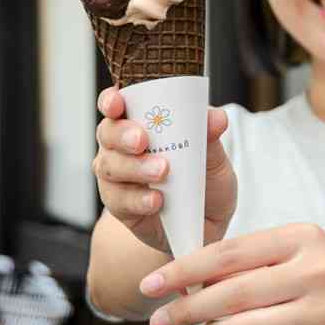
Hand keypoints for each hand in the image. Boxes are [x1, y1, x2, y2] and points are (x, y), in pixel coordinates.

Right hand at [93, 85, 237, 254]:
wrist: (206, 224)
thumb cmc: (205, 181)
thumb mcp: (214, 157)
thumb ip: (211, 136)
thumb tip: (217, 118)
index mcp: (141, 123)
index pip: (117, 104)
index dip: (111, 100)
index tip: (117, 103)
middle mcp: (122, 147)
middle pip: (107, 133)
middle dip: (122, 135)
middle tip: (143, 141)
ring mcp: (117, 177)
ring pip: (110, 166)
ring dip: (135, 168)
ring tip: (162, 172)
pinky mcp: (120, 206)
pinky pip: (120, 201)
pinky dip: (139, 199)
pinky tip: (157, 201)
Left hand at [138, 224, 324, 324]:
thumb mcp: (303, 253)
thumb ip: (256, 262)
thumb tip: (195, 282)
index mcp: (302, 237)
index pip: (229, 252)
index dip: (185, 269)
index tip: (153, 282)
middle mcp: (315, 269)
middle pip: (233, 292)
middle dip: (187, 308)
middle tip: (157, 320)